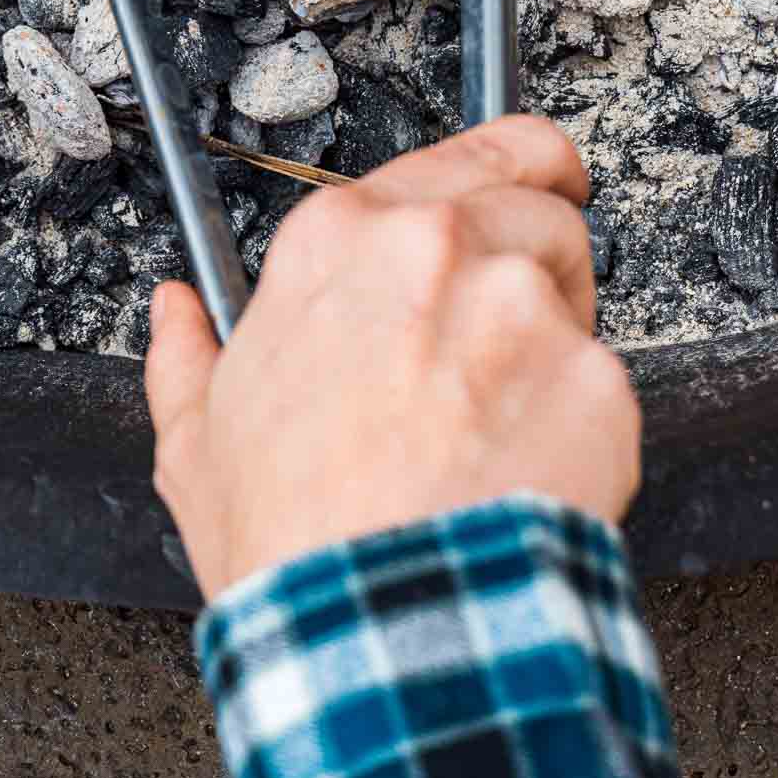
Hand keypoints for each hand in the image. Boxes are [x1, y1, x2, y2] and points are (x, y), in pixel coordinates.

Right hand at [145, 114, 640, 599]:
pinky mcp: (592, 377)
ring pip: (575, 287)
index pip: (478, 147)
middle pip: (539, 201)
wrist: (374, 630)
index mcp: (341, 239)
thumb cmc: (290, 539)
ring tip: (499, 423)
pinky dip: (583, 423)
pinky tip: (525, 474)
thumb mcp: (197, 443)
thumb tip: (173, 310)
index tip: (537, 183)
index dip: (517, 169)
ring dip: (555, 335)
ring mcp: (520, 306)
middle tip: (506, 329)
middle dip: (536, 250)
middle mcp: (436, 246)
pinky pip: (605, 382)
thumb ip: (186, 355)